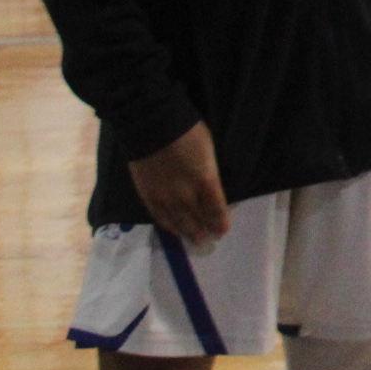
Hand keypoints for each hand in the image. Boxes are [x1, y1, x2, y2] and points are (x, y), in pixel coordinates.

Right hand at [128, 122, 228, 249]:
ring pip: (178, 222)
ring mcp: (165, 198)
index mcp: (205, 182)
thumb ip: (210, 175)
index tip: (222, 232)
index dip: (220, 223)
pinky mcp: (148, 196)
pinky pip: (159, 217)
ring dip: (187, 233)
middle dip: (204, 231)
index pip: (216, 209)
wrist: (153, 128)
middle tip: (208, 241)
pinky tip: (173, 230)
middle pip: (197, 220)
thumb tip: (210, 190)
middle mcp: (186, 195)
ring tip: (194, 240)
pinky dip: (168, 226)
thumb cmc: (188, 133)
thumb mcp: (208, 153)